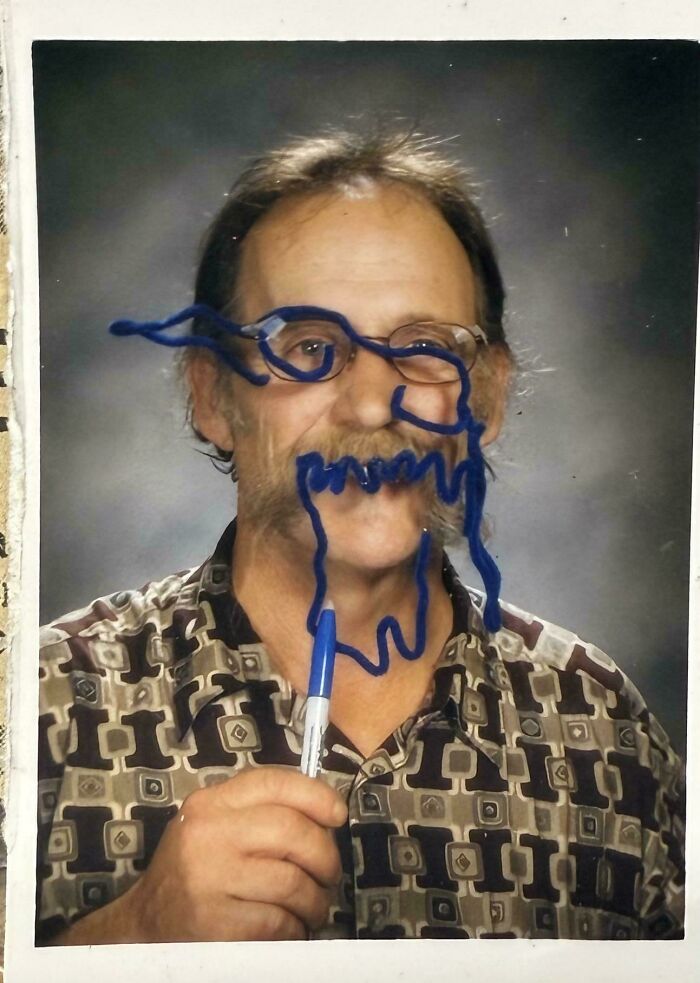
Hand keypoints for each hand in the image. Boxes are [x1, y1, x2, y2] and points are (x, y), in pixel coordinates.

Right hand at [52, 767, 347, 943]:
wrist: (144, 927)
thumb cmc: (191, 873)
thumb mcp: (213, 827)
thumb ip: (255, 812)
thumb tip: (323, 810)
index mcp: (210, 804)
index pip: (273, 782)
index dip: (316, 795)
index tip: (338, 814)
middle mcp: (208, 834)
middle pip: (292, 831)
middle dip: (325, 855)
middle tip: (330, 873)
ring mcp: (209, 879)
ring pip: (292, 882)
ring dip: (315, 899)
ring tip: (313, 906)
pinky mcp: (214, 924)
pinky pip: (278, 921)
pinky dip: (294, 928)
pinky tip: (289, 928)